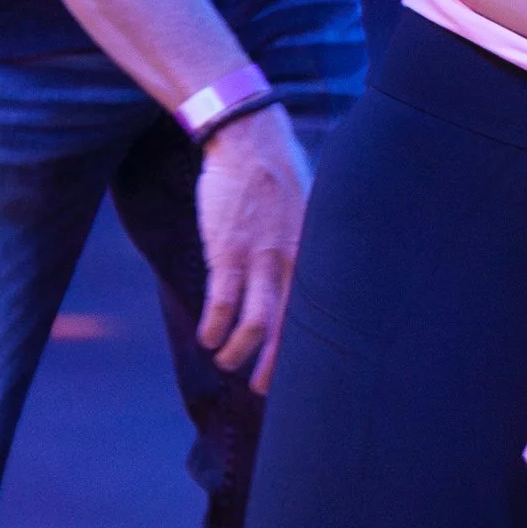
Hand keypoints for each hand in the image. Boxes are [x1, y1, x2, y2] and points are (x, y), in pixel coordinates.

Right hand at [194, 106, 312, 387]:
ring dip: (237, 351)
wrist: (248, 139)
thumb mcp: (312, 210)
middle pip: (290, 331)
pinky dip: (213, 327)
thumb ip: (312, 245)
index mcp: (317, 255)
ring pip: (254, 325)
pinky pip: (221, 302)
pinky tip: (206, 337)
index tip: (301, 374)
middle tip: (261, 388)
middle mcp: (293, 262)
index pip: (320, 317)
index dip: (309, 351)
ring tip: (225, 360)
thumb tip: (316, 271)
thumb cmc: (280, 173)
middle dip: (274, 368)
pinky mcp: (226, 251)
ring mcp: (260, 258)